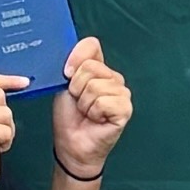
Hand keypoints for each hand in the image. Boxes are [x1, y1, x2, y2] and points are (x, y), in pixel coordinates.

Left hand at [50, 37, 130, 180]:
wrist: (72, 144)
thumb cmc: (69, 117)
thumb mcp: (64, 85)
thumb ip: (72, 66)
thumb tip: (73, 56)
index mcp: (99, 69)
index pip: (92, 45)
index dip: (76, 57)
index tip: (66, 74)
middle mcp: (114, 78)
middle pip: (90, 67)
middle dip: (76, 87)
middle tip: (79, 102)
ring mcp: (122, 93)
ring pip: (95, 86)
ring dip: (84, 103)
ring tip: (87, 112)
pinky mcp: (125, 109)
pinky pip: (103, 101)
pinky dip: (94, 112)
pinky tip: (97, 120)